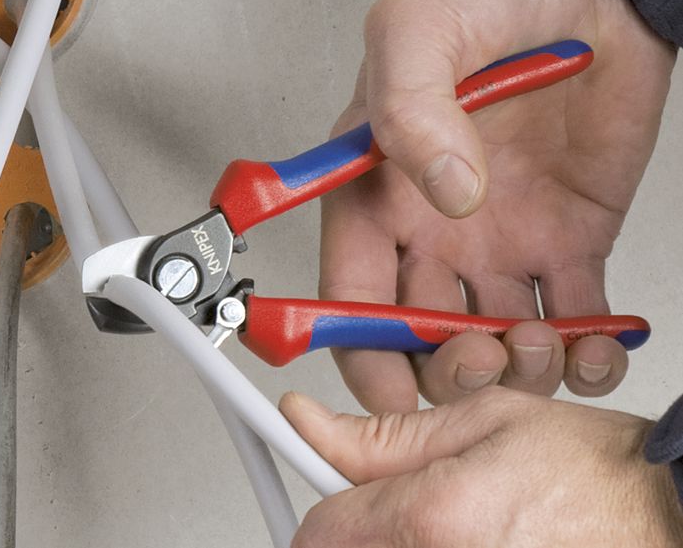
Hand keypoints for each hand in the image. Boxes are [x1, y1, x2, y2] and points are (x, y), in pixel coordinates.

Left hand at [280, 387, 682, 546]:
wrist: (671, 516)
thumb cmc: (595, 472)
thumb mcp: (481, 419)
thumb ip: (381, 436)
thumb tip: (308, 424)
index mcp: (432, 518)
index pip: (319, 531)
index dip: (318, 498)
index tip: (326, 480)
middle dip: (359, 528)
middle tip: (402, 500)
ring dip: (399, 541)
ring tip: (451, 518)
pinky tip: (473, 535)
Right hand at [324, 0, 675, 411]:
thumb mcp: (420, 24)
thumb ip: (411, 103)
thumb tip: (445, 192)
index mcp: (377, 184)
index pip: (348, 288)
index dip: (356, 346)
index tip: (388, 381)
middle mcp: (430, 222)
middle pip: (415, 336)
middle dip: (444, 369)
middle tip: (481, 350)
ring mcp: (499, 237)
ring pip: (492, 346)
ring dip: (515, 370)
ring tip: (541, 340)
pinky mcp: (567, 242)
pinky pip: (571, 327)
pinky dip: (586, 358)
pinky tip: (595, 342)